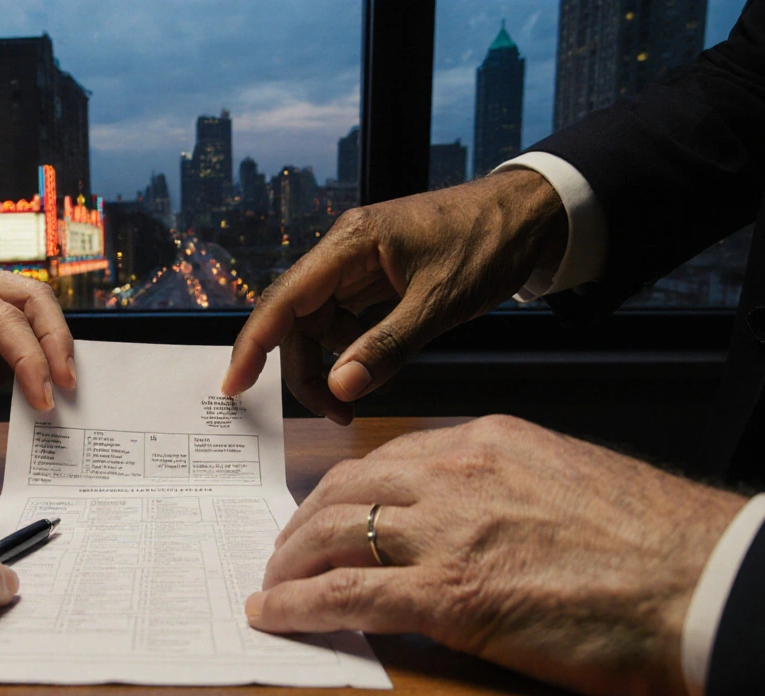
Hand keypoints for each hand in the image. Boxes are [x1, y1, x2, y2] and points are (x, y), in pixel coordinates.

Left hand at [0, 257, 74, 414]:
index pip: (2, 316)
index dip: (30, 357)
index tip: (43, 397)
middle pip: (31, 298)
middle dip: (55, 342)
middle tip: (66, 389)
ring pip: (26, 307)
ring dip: (44, 344)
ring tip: (53, 389)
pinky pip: (6, 326)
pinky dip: (22, 352)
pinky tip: (27, 384)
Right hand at [222, 171, 566, 423]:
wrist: (530, 215)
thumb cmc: (489, 242)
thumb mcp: (440, 302)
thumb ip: (388, 347)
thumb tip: (341, 386)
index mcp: (351, 243)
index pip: (284, 298)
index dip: (253, 344)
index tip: (234, 386)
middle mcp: (344, 251)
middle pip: (297, 319)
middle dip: (305, 370)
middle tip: (335, 412)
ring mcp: (358, 265)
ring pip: (319, 324)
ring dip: (329, 365)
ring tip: (354, 400)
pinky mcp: (375, 279)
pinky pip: (345, 321)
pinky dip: (352, 351)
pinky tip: (372, 369)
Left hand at [245, 415, 746, 695]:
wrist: (700, 581)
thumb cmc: (654, 541)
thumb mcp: (570, 479)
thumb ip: (508, 488)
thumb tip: (473, 518)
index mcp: (489, 440)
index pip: (391, 458)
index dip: (349, 489)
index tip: (331, 510)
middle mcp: (455, 474)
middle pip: (347, 488)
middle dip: (306, 520)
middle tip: (288, 548)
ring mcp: (446, 532)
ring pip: (333, 533)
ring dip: (291, 560)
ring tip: (274, 583)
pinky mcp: (445, 595)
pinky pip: (343, 592)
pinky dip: (297, 603)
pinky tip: (274, 613)